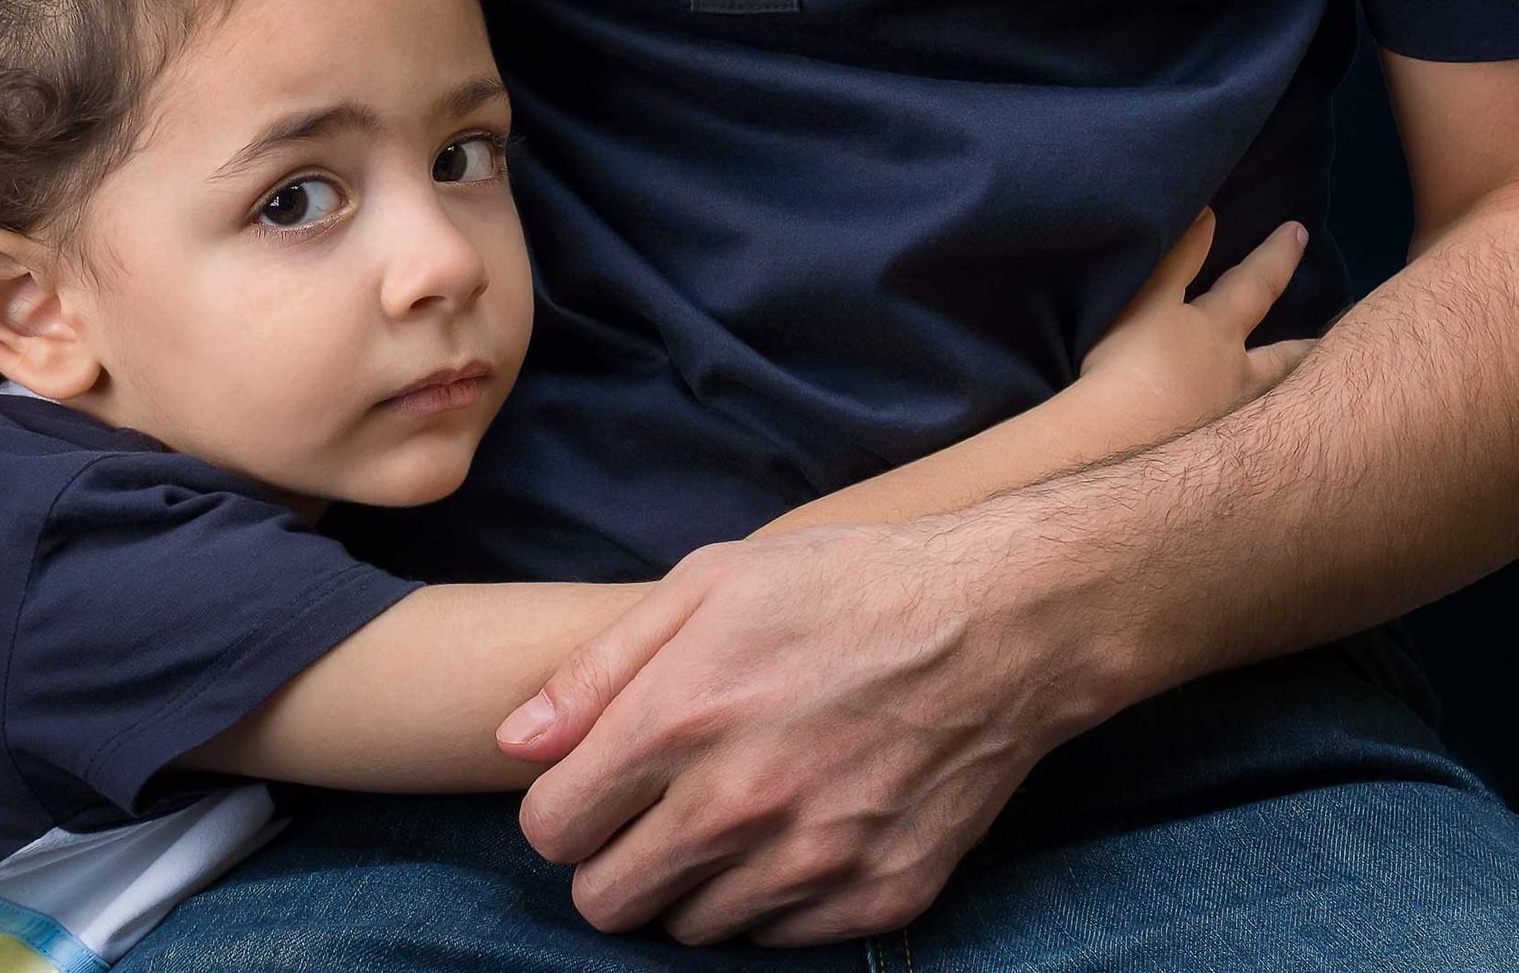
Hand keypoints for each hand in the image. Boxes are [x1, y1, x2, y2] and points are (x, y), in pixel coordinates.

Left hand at [494, 516, 1108, 946]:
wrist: (1003, 623)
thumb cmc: (848, 588)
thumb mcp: (710, 583)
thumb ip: (598, 669)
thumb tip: (515, 742)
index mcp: (679, 722)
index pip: (551, 831)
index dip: (565, 807)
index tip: (598, 784)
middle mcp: (737, 807)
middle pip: (606, 903)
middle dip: (613, 860)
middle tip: (656, 809)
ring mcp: (811, 862)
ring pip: (690, 928)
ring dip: (695, 882)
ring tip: (742, 809)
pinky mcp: (877, 897)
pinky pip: (777, 941)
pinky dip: (774, 899)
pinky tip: (802, 829)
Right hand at [1080, 207, 1313, 429]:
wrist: (1112, 442)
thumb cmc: (1128, 363)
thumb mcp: (1146, 302)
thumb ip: (1177, 259)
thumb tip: (1210, 213)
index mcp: (1221, 332)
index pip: (1256, 284)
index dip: (1276, 255)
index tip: (1299, 231)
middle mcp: (1239, 379)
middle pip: (1287, 360)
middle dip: (1310, 347)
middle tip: (1335, 342)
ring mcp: (1229, 423)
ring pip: (1273, 403)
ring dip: (1292, 393)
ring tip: (1306, 395)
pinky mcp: (1211, 459)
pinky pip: (1247, 438)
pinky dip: (1261, 431)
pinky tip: (1252, 438)